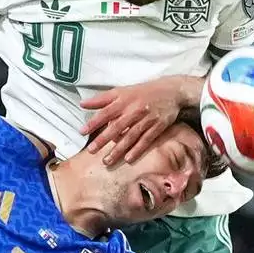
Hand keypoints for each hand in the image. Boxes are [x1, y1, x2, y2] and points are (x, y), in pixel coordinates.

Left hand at [79, 76, 199, 164]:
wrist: (171, 91)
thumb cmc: (142, 92)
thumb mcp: (121, 91)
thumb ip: (102, 99)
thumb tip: (82, 104)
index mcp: (124, 100)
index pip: (106, 112)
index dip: (94, 122)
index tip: (82, 132)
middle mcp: (134, 110)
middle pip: (117, 126)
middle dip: (103, 139)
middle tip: (91, 151)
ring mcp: (146, 119)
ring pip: (130, 136)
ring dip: (118, 149)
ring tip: (107, 160)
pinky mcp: (157, 127)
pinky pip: (146, 140)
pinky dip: (137, 150)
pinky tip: (128, 159)